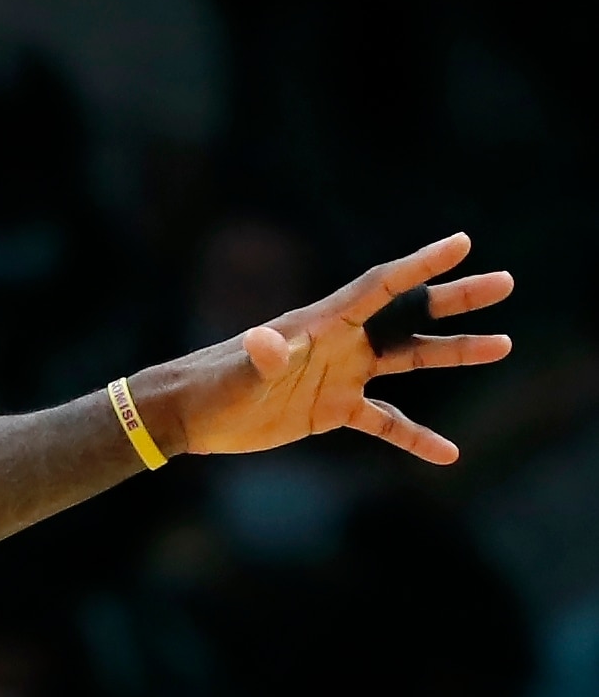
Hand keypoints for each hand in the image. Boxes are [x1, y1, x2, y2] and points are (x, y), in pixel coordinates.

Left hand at [153, 231, 511, 464]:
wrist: (192, 415)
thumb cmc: (213, 385)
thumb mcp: (240, 373)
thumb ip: (260, 358)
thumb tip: (265, 341)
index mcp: (325, 324)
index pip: (381, 286)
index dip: (420, 265)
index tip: (461, 243)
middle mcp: (342, 343)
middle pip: (409, 314)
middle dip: (455, 299)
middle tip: (504, 282)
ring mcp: (342, 375)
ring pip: (409, 358)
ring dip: (453, 352)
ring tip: (501, 345)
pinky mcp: (333, 410)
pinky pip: (386, 421)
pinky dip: (415, 436)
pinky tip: (448, 453)